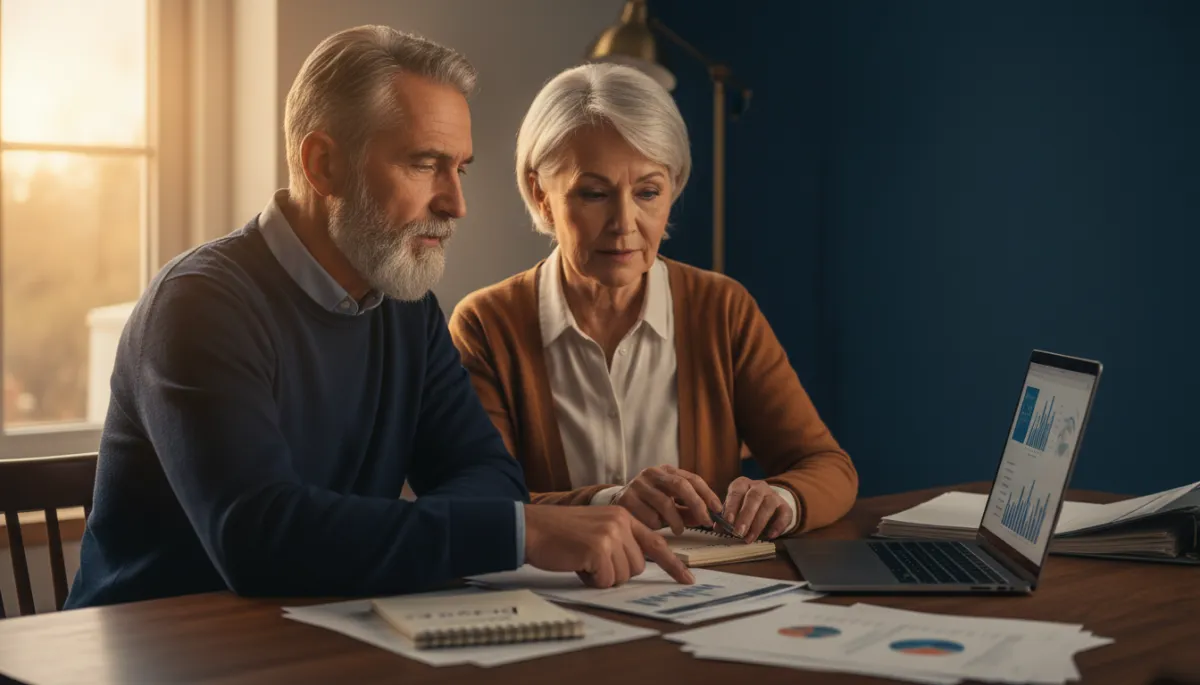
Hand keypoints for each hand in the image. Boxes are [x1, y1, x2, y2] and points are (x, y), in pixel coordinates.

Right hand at [523, 504, 694, 587]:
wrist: (533, 528)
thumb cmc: (560, 533)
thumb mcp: (596, 529)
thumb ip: (619, 541)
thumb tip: (634, 566)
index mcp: (623, 516)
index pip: (656, 543)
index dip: (673, 564)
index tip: (688, 579)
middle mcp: (621, 522)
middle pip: (637, 567)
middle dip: (615, 571)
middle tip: (591, 560)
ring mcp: (611, 535)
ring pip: (623, 576)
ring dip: (602, 576)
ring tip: (582, 560)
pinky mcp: (598, 549)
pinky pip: (606, 580)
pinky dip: (591, 580)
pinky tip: (577, 564)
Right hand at [613, 465, 723, 534]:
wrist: (613, 505)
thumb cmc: (648, 506)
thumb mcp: (669, 505)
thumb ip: (687, 510)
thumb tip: (707, 518)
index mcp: (665, 471)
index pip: (692, 478)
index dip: (707, 494)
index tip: (718, 510)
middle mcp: (651, 473)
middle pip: (680, 485)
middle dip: (697, 505)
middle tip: (706, 522)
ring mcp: (637, 484)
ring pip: (665, 503)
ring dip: (676, 521)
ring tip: (679, 530)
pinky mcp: (626, 499)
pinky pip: (649, 516)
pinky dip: (657, 525)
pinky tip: (655, 528)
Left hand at [723, 477, 793, 541]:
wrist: (769, 504)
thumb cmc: (745, 506)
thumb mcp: (734, 508)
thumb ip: (726, 516)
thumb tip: (718, 528)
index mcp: (743, 484)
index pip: (736, 492)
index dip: (731, 506)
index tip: (727, 521)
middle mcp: (759, 486)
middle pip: (753, 497)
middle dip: (745, 516)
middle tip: (738, 532)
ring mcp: (773, 495)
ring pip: (768, 505)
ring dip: (758, 524)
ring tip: (749, 538)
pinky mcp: (785, 506)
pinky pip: (784, 514)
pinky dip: (778, 526)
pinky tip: (770, 536)